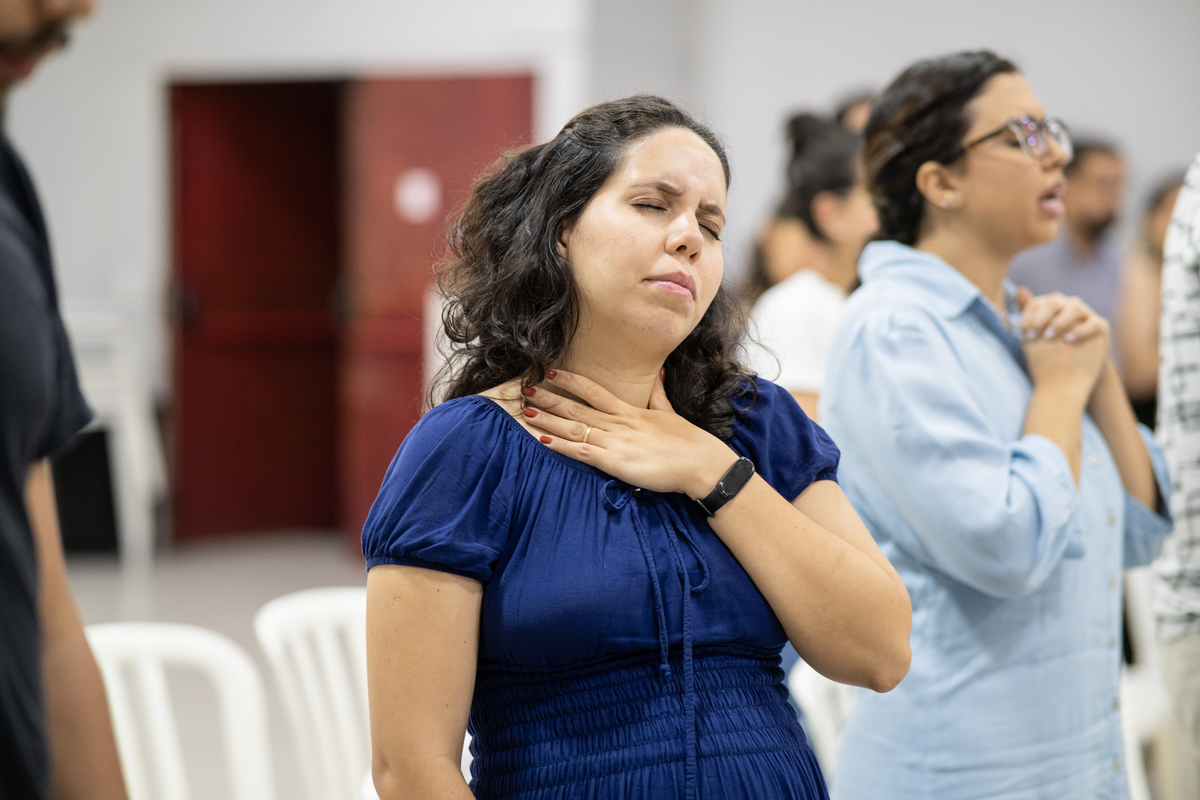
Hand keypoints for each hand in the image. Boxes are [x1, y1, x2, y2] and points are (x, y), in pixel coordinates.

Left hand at [519, 369, 736, 497]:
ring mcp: (615, 441)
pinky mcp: (615, 462)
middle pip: (576, 406)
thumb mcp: (668, 412)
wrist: (699, 463)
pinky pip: (582, 452)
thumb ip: (657, 393)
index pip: (593, 389)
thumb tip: (658, 372)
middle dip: (549, 398)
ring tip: (526, 412)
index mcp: (629, 410)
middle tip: (525, 390)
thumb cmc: (686, 441)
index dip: (570, 379)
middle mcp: (618, 422)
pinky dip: (561, 446)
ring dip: (548, 420)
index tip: (549, 371)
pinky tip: (543, 440)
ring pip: (574, 427)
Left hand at [1017, 288, 1108, 399]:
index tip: (1022, 335)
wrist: (1073, 375)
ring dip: (1061, 321)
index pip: (1036, 303)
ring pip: (1075, 307)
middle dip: (1042, 317)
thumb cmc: (1050, 355)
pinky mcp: (1100, 326)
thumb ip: (1023, 325)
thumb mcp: (1034, 342)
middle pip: (1054, 302)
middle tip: (1036, 336)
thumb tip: (1003, 313)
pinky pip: (1094, 322)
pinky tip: (1069, 340)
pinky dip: (1081, 329)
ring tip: (1050, 337)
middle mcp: (1067, 306)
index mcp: (1050, 308)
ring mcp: (1086, 315)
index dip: (1028, 317)